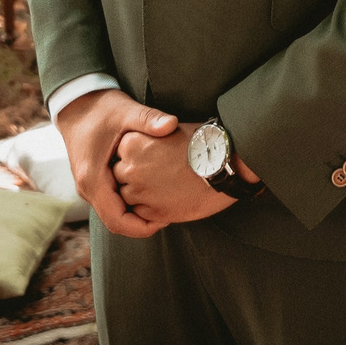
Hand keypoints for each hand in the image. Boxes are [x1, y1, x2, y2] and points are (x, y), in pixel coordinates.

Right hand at [55, 89, 176, 237]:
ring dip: (137, 213)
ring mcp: (89, 187)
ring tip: (164, 203)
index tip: (166, 219)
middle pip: (116, 222)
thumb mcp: (126, 111)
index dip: (143, 227)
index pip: (117, 222)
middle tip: (171, 212)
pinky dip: (131, 203)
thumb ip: (149, 119)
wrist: (76, 103)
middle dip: (143, 223)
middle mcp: (87, 188)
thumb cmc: (101, 107)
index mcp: (93, 179)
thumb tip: (172, 124)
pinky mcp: (94, 181)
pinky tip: (150, 192)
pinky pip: (112, 202)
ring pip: (114, 214)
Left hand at [112, 127, 237, 225]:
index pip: (121, 154)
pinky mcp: (154, 213)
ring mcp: (141, 193)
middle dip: (135, 176)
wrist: (224, 165)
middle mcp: (131, 169)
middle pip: (121, 176)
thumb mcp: (169, 131)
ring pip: (129, 197)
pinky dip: (152, 208)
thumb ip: (148, 142)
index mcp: (132, 144)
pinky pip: (142, 213)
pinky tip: (170, 197)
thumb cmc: (201, 144)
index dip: (136, 156)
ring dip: (142, 193)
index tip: (150, 157)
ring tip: (166, 185)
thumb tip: (141, 153)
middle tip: (158, 172)